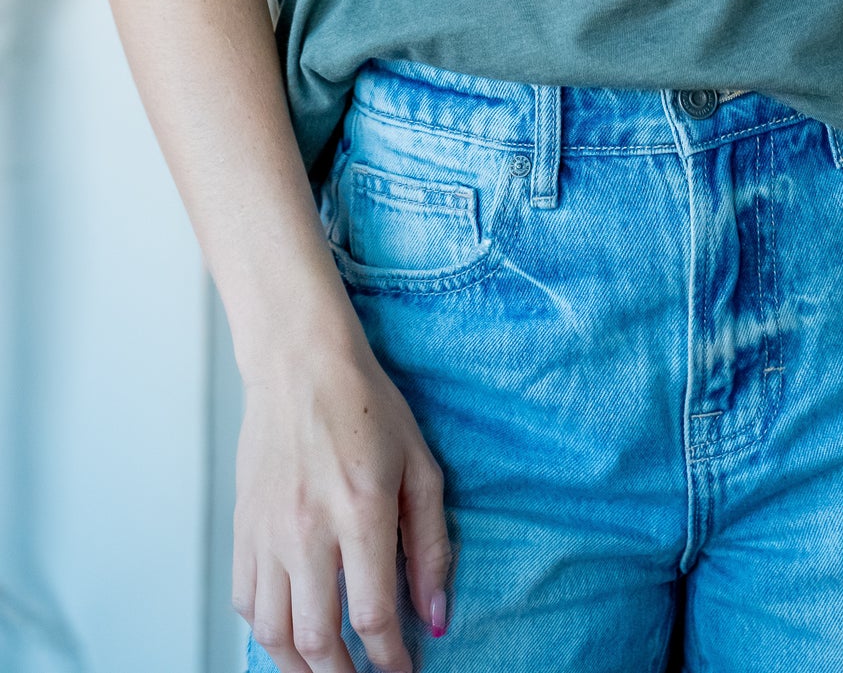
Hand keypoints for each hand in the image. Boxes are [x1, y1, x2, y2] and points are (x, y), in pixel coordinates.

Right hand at [232, 332, 451, 671]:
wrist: (299, 364)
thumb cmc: (366, 407)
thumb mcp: (420, 465)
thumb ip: (432, 545)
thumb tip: (436, 615)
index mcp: (360, 510)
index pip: (373, 614)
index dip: (391, 659)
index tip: (404, 670)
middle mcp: (307, 528)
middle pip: (317, 639)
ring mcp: (267, 531)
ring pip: (273, 633)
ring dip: (301, 667)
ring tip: (327, 671)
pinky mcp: (242, 528)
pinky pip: (245, 603)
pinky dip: (266, 632)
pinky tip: (290, 633)